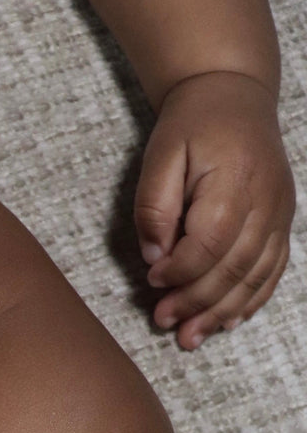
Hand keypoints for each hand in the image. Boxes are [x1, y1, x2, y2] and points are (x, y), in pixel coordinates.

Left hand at [134, 70, 295, 349]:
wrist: (233, 95)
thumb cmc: (191, 125)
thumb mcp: (160, 156)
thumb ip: (154, 207)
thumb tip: (154, 256)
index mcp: (234, 181)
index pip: (209, 243)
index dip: (180, 271)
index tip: (151, 281)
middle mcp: (266, 200)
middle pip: (234, 267)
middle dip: (196, 302)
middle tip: (162, 322)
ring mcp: (279, 212)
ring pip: (256, 276)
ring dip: (223, 312)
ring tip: (191, 337)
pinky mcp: (282, 221)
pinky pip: (274, 269)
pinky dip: (252, 299)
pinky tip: (229, 321)